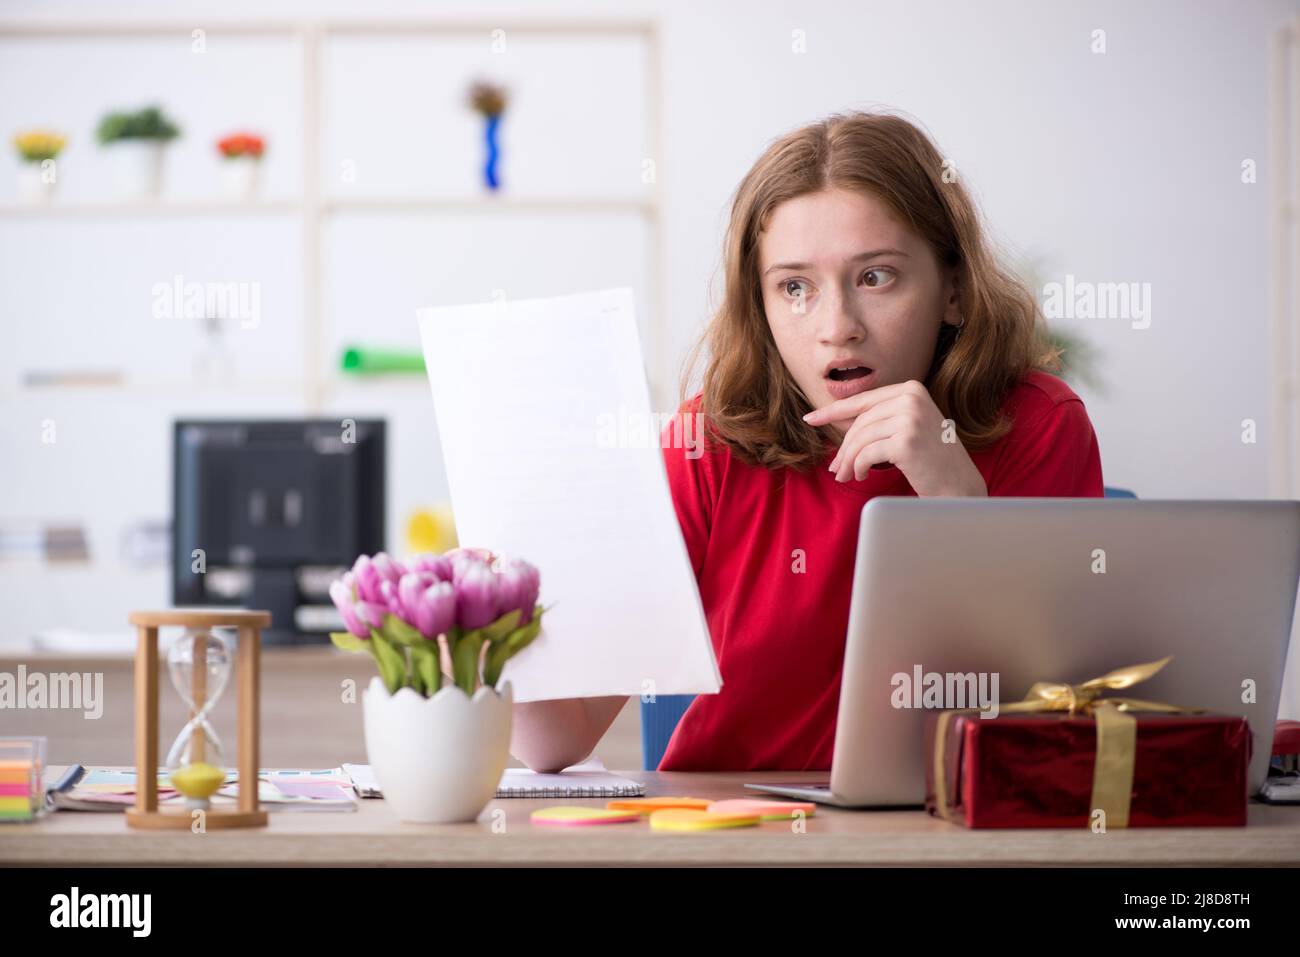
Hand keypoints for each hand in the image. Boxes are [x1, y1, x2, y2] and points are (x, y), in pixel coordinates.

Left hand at [802, 379, 987, 496]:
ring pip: (860, 439)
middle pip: (860, 422)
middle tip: (836, 468)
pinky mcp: (906, 441)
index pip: (863, 400)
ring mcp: (910, 418)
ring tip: (847, 475)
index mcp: (911, 389)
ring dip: (849, 461)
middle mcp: (912, 398)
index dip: (833, 411)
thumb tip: (835, 419)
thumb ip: (880, 418)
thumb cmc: (931, 461)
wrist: (960, 488)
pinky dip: (859, 467)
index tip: (810, 419)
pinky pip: (866, 453)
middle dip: (844, 447)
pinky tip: (862, 476)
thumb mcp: (907, 428)